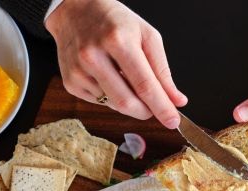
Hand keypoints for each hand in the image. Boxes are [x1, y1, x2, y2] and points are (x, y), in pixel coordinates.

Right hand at [46, 0, 186, 127]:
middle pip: (126, 102)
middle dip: (146, 111)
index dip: (161, 107)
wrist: (76, 11)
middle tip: (154, 108)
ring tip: (125, 77)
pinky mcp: (71, 82)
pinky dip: (111, 96)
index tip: (173, 122)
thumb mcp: (146, 36)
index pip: (144, 84)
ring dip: (128, 101)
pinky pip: (99, 102)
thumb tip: (176, 100)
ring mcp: (79, 71)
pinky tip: (108, 77)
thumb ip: (162, 71)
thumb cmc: (115, 22)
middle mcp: (94, 56)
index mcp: (118, 40)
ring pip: (114, 105)